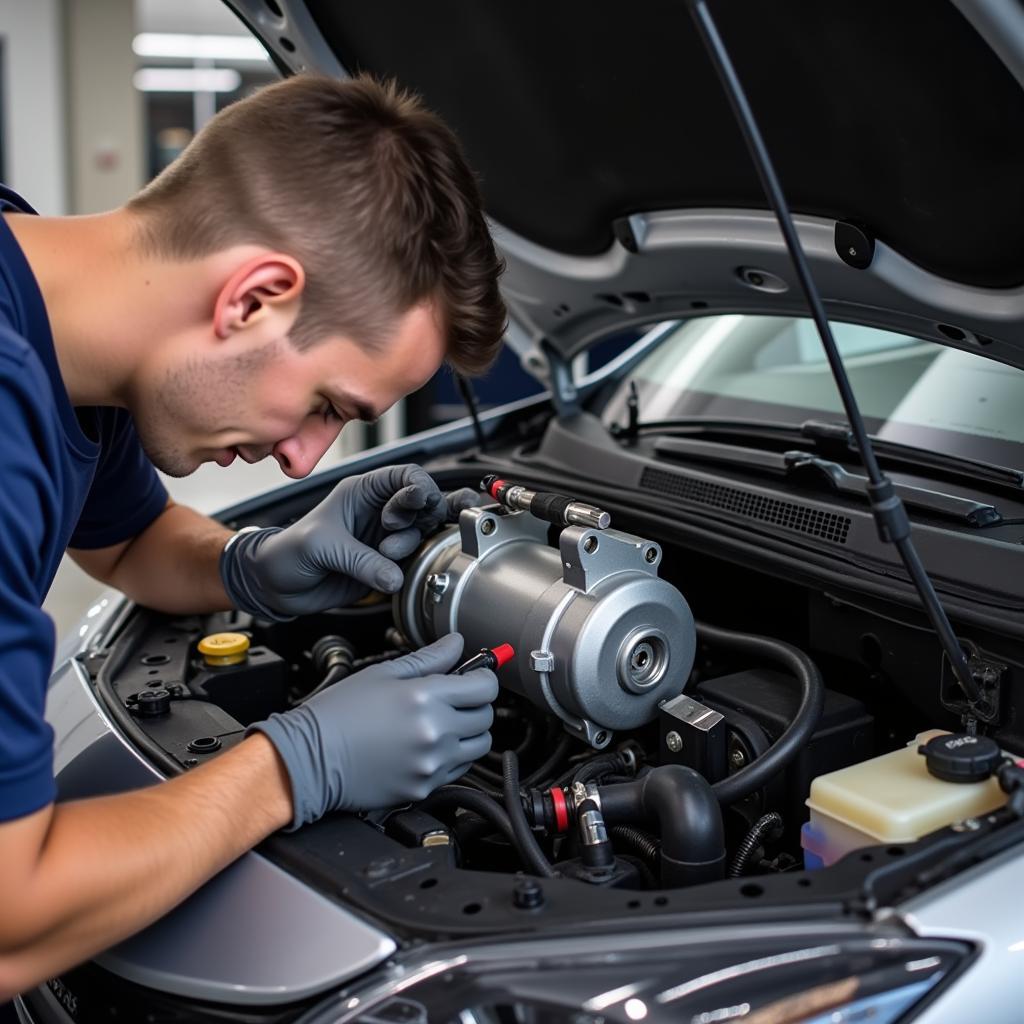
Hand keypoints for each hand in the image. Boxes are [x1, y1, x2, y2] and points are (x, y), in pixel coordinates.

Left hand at [219, 464, 476, 619]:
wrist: (275, 586)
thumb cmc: (288, 552)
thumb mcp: (322, 548)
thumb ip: (361, 561)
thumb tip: (394, 576)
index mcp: (363, 491)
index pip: (406, 476)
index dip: (418, 486)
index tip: (416, 502)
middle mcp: (381, 511)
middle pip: (425, 503)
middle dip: (422, 516)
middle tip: (396, 533)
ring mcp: (388, 537)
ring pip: (424, 532)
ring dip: (413, 543)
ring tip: (386, 554)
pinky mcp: (389, 564)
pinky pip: (416, 559)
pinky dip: (419, 562)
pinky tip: (404, 568)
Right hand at [250, 633, 496, 824]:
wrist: (308, 759)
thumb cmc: (337, 715)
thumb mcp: (383, 674)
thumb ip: (428, 658)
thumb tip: (456, 643)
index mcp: (425, 697)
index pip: (485, 687)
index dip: (483, 678)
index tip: (475, 677)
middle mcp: (434, 732)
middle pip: (486, 717)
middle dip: (475, 705)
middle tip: (453, 699)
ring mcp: (431, 763)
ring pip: (479, 746)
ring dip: (469, 733)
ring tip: (442, 724)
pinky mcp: (424, 788)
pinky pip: (458, 770)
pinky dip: (451, 757)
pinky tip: (426, 746)